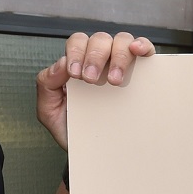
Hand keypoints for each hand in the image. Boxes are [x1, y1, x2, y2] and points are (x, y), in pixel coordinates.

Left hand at [35, 30, 155, 149]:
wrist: (96, 154)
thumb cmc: (74, 129)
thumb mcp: (50, 111)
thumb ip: (46, 85)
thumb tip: (61, 64)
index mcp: (77, 62)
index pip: (77, 42)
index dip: (76, 53)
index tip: (76, 75)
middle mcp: (100, 58)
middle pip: (99, 39)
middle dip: (94, 56)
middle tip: (92, 80)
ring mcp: (121, 63)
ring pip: (121, 40)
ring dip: (118, 55)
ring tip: (114, 80)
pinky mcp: (142, 71)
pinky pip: (145, 48)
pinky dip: (142, 44)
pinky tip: (137, 51)